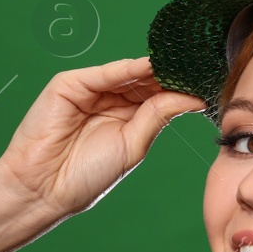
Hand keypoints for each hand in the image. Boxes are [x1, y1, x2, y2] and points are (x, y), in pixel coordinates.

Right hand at [0, 55, 207, 219]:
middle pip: (146, 80)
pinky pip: (104, 73)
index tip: (208, 80)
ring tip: (183, 63)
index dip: (180, 88)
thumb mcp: (133, 144)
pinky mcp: (70, 84)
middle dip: (171, 74)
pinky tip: (151, 67)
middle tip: (200, 65)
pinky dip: (127, 69)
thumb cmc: (85, 176)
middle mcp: (109, 101)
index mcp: (126, 118)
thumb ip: (158, 115)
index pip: (158, 95)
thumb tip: (194, 98)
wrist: (44, 188)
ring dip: (155, 69)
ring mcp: (90, 91)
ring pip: (128, 73)